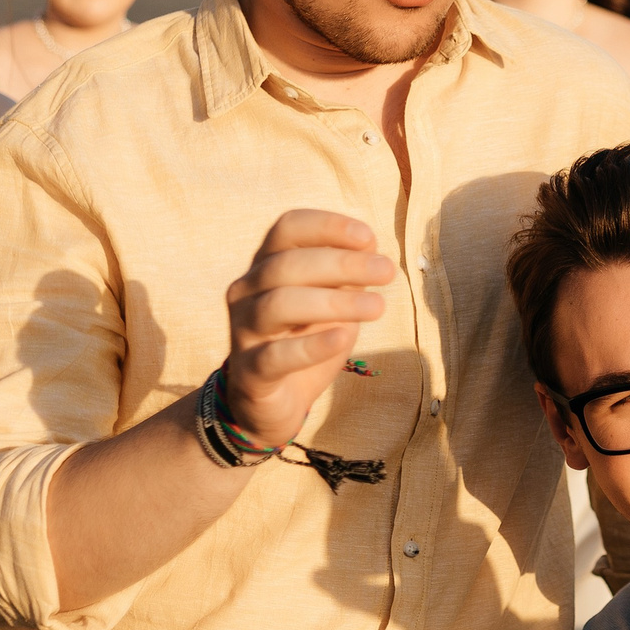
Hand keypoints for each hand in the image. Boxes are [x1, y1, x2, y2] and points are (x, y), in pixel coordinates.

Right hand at [220, 210, 393, 448]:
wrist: (271, 403)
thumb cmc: (303, 341)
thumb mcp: (332, 304)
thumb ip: (346, 277)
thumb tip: (371, 247)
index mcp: (266, 266)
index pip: (287, 228)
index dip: (327, 226)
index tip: (368, 238)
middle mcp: (246, 291)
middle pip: (287, 264)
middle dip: (342, 263)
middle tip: (387, 271)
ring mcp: (243, 330)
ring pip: (278, 304)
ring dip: (334, 301)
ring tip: (378, 307)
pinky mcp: (249, 371)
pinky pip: (276, 355)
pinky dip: (312, 344)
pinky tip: (343, 336)